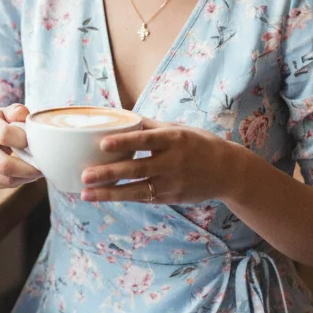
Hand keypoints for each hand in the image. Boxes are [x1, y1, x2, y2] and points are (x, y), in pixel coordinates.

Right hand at [0, 104, 42, 190]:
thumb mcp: (7, 114)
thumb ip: (18, 112)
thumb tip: (26, 117)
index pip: (5, 135)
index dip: (24, 140)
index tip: (34, 141)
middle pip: (5, 165)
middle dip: (30, 168)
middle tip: (43, 165)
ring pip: (7, 179)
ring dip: (27, 176)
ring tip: (37, 169)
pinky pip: (5, 185)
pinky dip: (20, 181)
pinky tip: (25, 173)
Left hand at [79, 118, 237, 204]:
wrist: (228, 171)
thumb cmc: (198, 144)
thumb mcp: (179, 129)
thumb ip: (151, 126)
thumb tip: (122, 115)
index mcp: (174, 139)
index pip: (145, 139)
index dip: (124, 141)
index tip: (102, 143)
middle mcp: (172, 162)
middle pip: (136, 168)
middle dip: (109, 173)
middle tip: (85, 175)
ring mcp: (171, 182)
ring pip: (136, 189)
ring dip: (109, 192)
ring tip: (86, 193)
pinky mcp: (170, 198)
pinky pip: (143, 197)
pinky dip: (122, 196)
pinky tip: (103, 196)